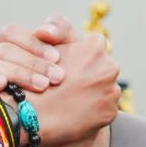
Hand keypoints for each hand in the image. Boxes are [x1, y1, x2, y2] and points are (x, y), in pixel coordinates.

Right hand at [0, 18, 74, 96]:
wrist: (63, 122)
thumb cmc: (64, 85)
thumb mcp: (70, 56)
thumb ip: (62, 33)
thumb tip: (45, 28)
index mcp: (13, 48)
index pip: (11, 34)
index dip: (32, 43)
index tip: (56, 57)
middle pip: (2, 50)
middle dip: (32, 63)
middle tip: (57, 77)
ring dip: (17, 73)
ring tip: (43, 86)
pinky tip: (3, 84)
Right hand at [30, 29, 120, 146]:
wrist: (33, 116)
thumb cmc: (36, 78)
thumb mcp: (47, 47)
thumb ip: (60, 35)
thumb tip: (55, 31)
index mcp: (95, 46)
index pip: (94, 46)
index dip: (80, 56)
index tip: (68, 67)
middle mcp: (110, 67)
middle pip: (103, 67)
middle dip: (89, 74)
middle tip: (69, 84)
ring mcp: (112, 91)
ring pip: (105, 88)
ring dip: (93, 92)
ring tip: (71, 101)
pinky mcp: (110, 111)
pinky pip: (104, 108)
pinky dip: (94, 110)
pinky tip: (76, 113)